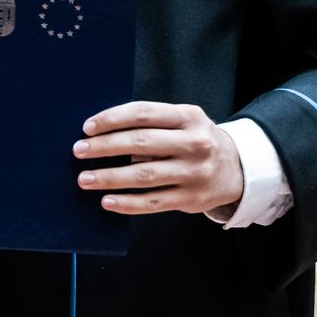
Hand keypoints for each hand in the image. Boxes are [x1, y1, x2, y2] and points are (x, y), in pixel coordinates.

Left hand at [74, 102, 244, 215]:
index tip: (88, 127)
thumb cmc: (197, 140)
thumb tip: (104, 134)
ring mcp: (194, 173)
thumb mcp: (184, 121)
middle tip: (79, 151)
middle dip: (105, 147)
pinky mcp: (191, 199)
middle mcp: (194, 143)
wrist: (238, 169)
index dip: (112, 119)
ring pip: (143, 175)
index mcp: (188, 117)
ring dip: (109, 177)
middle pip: (140, 143)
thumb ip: (153, 123)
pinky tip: (107, 201)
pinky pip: (153, 202)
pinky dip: (127, 203)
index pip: (143, 114)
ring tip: (85, 179)